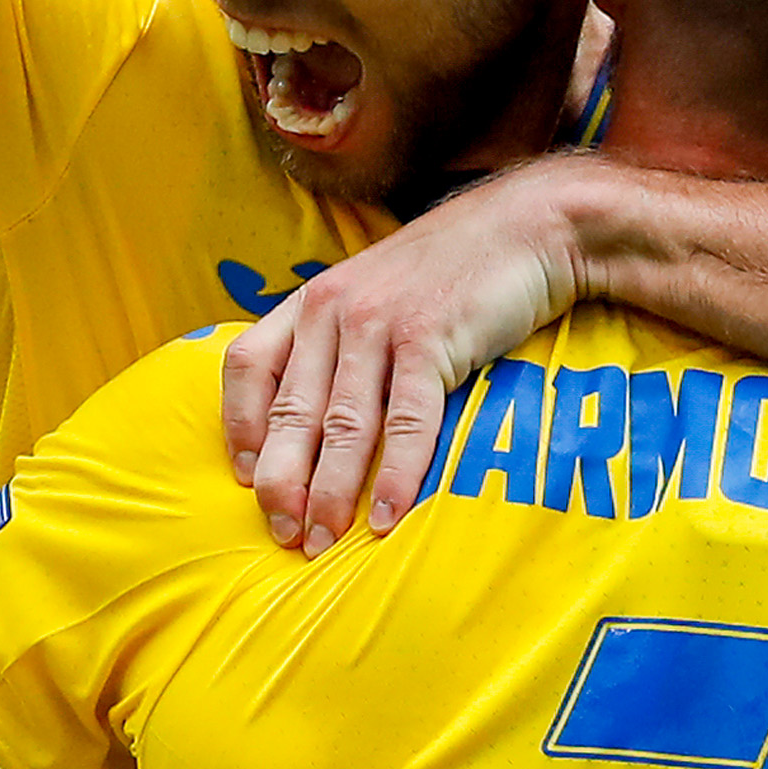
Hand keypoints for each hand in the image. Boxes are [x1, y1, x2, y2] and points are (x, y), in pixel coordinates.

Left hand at [223, 158, 597, 550]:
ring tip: (321, 541)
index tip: (244, 478)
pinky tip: (388, 516)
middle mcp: (334, 310)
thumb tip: (318, 418)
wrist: (527, 227)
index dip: (240, 425)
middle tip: (282, 534)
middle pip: (291, 409)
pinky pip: (406, 422)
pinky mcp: (429, 339)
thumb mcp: (378, 294)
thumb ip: (341, 342)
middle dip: (281, 480)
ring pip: (343, 424)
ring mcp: (380, 324)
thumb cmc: (452, 272)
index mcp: (313, 301)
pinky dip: (396, 476)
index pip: (249, 364)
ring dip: (329, 492)